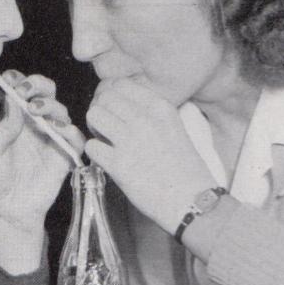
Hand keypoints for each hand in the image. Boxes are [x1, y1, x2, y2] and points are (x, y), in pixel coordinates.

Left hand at [0, 70, 84, 273]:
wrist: (3, 212)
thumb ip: (2, 127)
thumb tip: (15, 100)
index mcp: (12, 119)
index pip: (21, 90)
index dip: (19, 80)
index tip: (12, 79)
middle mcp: (33, 125)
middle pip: (46, 94)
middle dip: (39, 86)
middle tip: (27, 92)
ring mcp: (49, 140)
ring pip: (61, 111)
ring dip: (51, 106)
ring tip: (37, 112)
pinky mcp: (63, 157)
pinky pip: (75, 138)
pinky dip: (71, 130)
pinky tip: (57, 130)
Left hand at [84, 78, 214, 232]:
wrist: (192, 200)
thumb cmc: (184, 168)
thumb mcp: (173, 127)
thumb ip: (148, 113)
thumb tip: (118, 106)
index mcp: (160, 107)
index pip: (120, 84)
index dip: (110, 95)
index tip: (113, 109)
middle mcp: (145, 119)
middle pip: (104, 98)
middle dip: (100, 111)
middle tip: (106, 128)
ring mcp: (131, 141)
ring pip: (94, 116)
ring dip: (94, 128)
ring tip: (105, 141)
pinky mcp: (119, 164)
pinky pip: (91, 146)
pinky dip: (94, 153)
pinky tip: (106, 160)